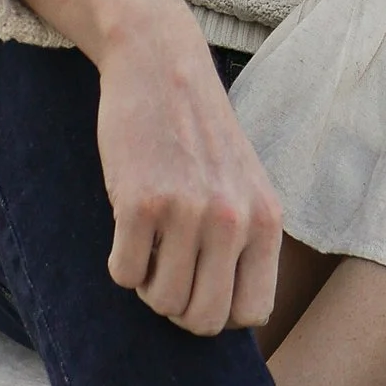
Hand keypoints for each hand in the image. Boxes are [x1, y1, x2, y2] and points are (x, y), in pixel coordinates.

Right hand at [7, 0, 283, 337]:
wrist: (160, 65)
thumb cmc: (200, 133)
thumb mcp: (245, 184)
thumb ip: (246, 242)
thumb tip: (227, 318)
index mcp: (266, 220)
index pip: (251, 313)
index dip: (219, 311)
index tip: (201, 285)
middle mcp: (232, 220)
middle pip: (203, 320)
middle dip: (178, 307)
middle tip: (166, 272)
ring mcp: (187, 212)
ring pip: (162, 302)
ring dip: (147, 285)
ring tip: (148, 246)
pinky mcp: (139, 201)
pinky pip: (124, 274)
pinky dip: (120, 264)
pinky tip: (126, 230)